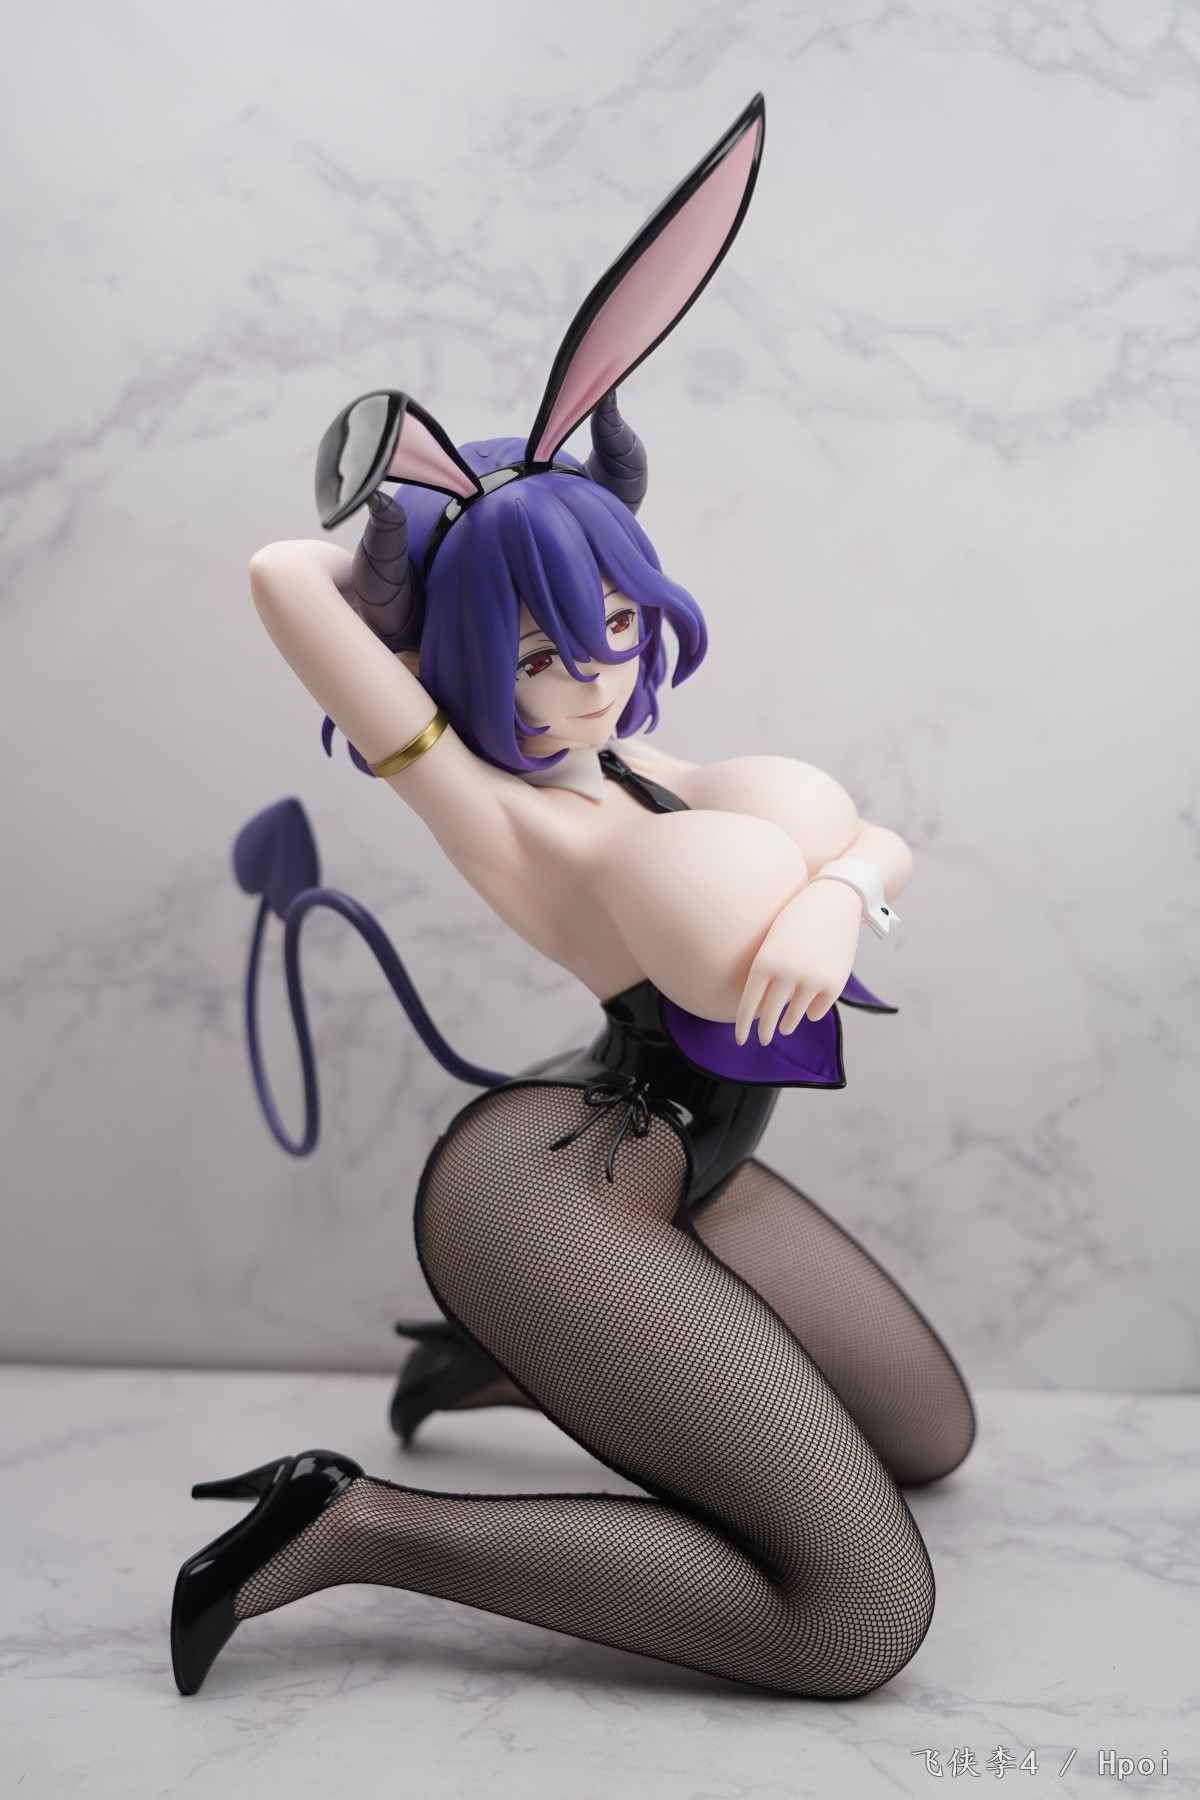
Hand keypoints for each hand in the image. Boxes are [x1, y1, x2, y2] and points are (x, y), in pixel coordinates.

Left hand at [735, 879, 862, 1046]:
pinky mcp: (833, 984)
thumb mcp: (773, 942)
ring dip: (788, 1024)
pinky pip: (817, 1010)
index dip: (743, 1025)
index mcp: (765, 961)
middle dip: (765, 1032)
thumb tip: (763, 1009)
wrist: (834, 900)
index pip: (749, 1004)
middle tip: (762, 1040)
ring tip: (784, 1028)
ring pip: (795, 1016)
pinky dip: (811, 1012)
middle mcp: (786, 974)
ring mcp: (811, 980)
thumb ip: (767, 974)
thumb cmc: (796, 918)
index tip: (740, 1040)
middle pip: (771, 1015)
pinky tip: (807, 1013)